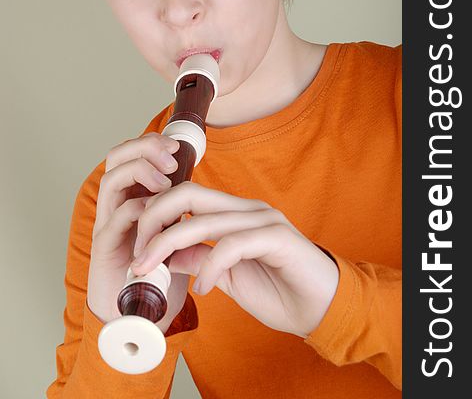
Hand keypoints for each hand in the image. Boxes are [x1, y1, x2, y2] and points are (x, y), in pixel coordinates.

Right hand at [87, 132, 188, 332]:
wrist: (137, 317)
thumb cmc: (159, 274)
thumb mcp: (173, 235)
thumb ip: (180, 214)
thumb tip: (205, 192)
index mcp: (132, 198)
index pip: (132, 155)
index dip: (151, 142)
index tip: (177, 145)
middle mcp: (116, 206)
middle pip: (116, 158)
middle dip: (144, 147)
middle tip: (170, 153)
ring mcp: (108, 225)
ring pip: (111, 180)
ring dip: (140, 171)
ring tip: (165, 179)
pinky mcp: (105, 248)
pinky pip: (115, 218)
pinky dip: (136, 209)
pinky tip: (154, 211)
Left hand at [130, 181, 339, 338]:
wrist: (322, 308)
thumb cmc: (278, 290)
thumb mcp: (226, 275)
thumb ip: (199, 258)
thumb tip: (167, 255)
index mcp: (235, 213)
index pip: (186, 195)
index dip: (155, 214)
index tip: (137, 245)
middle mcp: (248, 209)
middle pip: (189, 194)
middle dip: (154, 219)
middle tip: (137, 253)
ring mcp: (264, 219)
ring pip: (204, 219)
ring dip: (168, 245)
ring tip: (151, 271)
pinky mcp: (277, 237)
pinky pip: (232, 245)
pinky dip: (210, 267)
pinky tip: (203, 288)